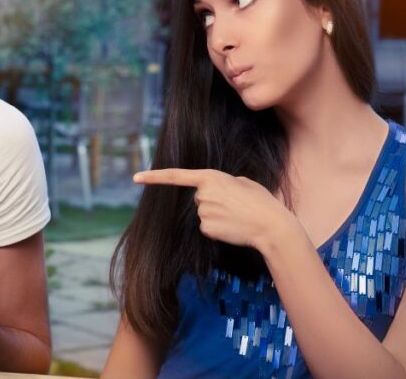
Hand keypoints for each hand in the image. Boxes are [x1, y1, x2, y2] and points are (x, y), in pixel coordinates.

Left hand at [133, 168, 294, 250]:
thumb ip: (223, 182)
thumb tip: (215, 192)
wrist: (271, 225)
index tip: (135, 177)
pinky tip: (232, 227)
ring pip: (202, 214)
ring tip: (237, 215)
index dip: (154, 177)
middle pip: (197, 198)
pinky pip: (206, 228)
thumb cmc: (261, 201)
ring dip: (216, 215)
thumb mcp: (243, 182)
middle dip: (212, 201)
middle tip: (234, 204)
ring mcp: (202, 212)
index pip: (175, 176)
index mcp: (210, 177)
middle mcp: (202, 194)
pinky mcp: (205, 228)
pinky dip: (218, 229)